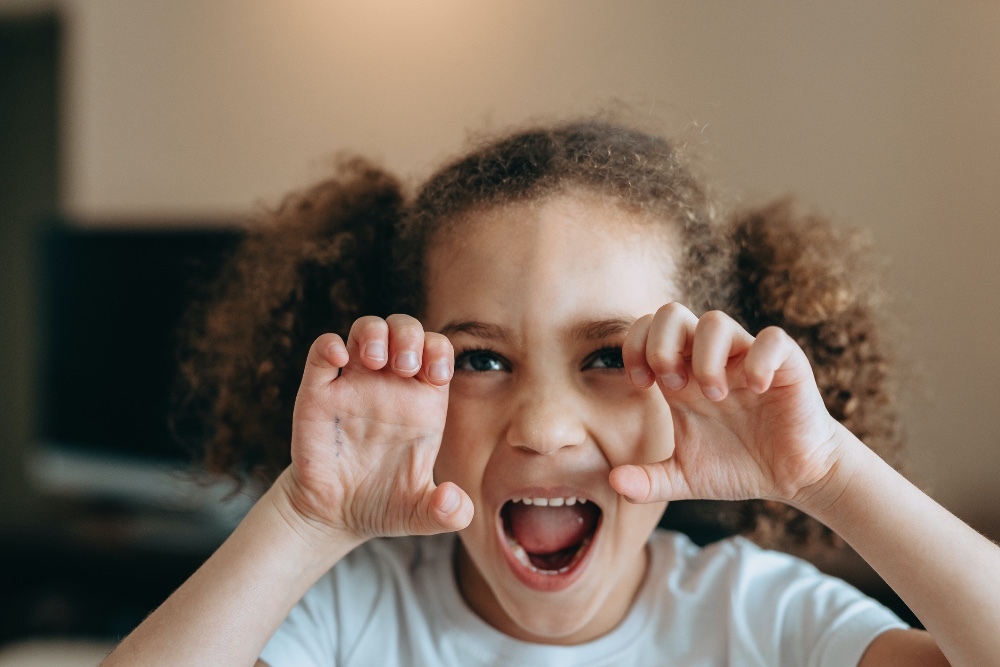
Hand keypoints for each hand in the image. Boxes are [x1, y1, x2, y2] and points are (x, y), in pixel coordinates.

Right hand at [278, 315, 473, 541]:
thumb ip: (448, 513)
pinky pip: (321, 353)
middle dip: (408, 334)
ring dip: (373, 332)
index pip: (436, 350)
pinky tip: (339, 359)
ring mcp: (352, 385)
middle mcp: (389, 385)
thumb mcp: (421, 515)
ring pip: (365, 330)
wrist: (334, 517)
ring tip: (377, 360)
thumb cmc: (383, 506)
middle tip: (404, 366)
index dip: (439, 351)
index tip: (436, 375)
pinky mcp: (318, 394)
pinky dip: (329, 345)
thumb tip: (454, 501)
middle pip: (403, 329)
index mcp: (421, 402)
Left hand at [609, 303, 842, 506]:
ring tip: (714, 395)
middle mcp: (710, 359)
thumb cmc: (737, 466)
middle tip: (674, 384)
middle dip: (662, 344)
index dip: (633, 348)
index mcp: (681, 375)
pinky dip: (759, 360)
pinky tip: (756, 389)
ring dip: (705, 357)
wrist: (793, 477)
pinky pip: (771, 339)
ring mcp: (746, 358)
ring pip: (715, 321)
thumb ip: (648, 482)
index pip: (646, 330)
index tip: (642, 384)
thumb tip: (612, 482)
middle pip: (672, 313)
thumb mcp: (684, 479)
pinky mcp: (786, 365)